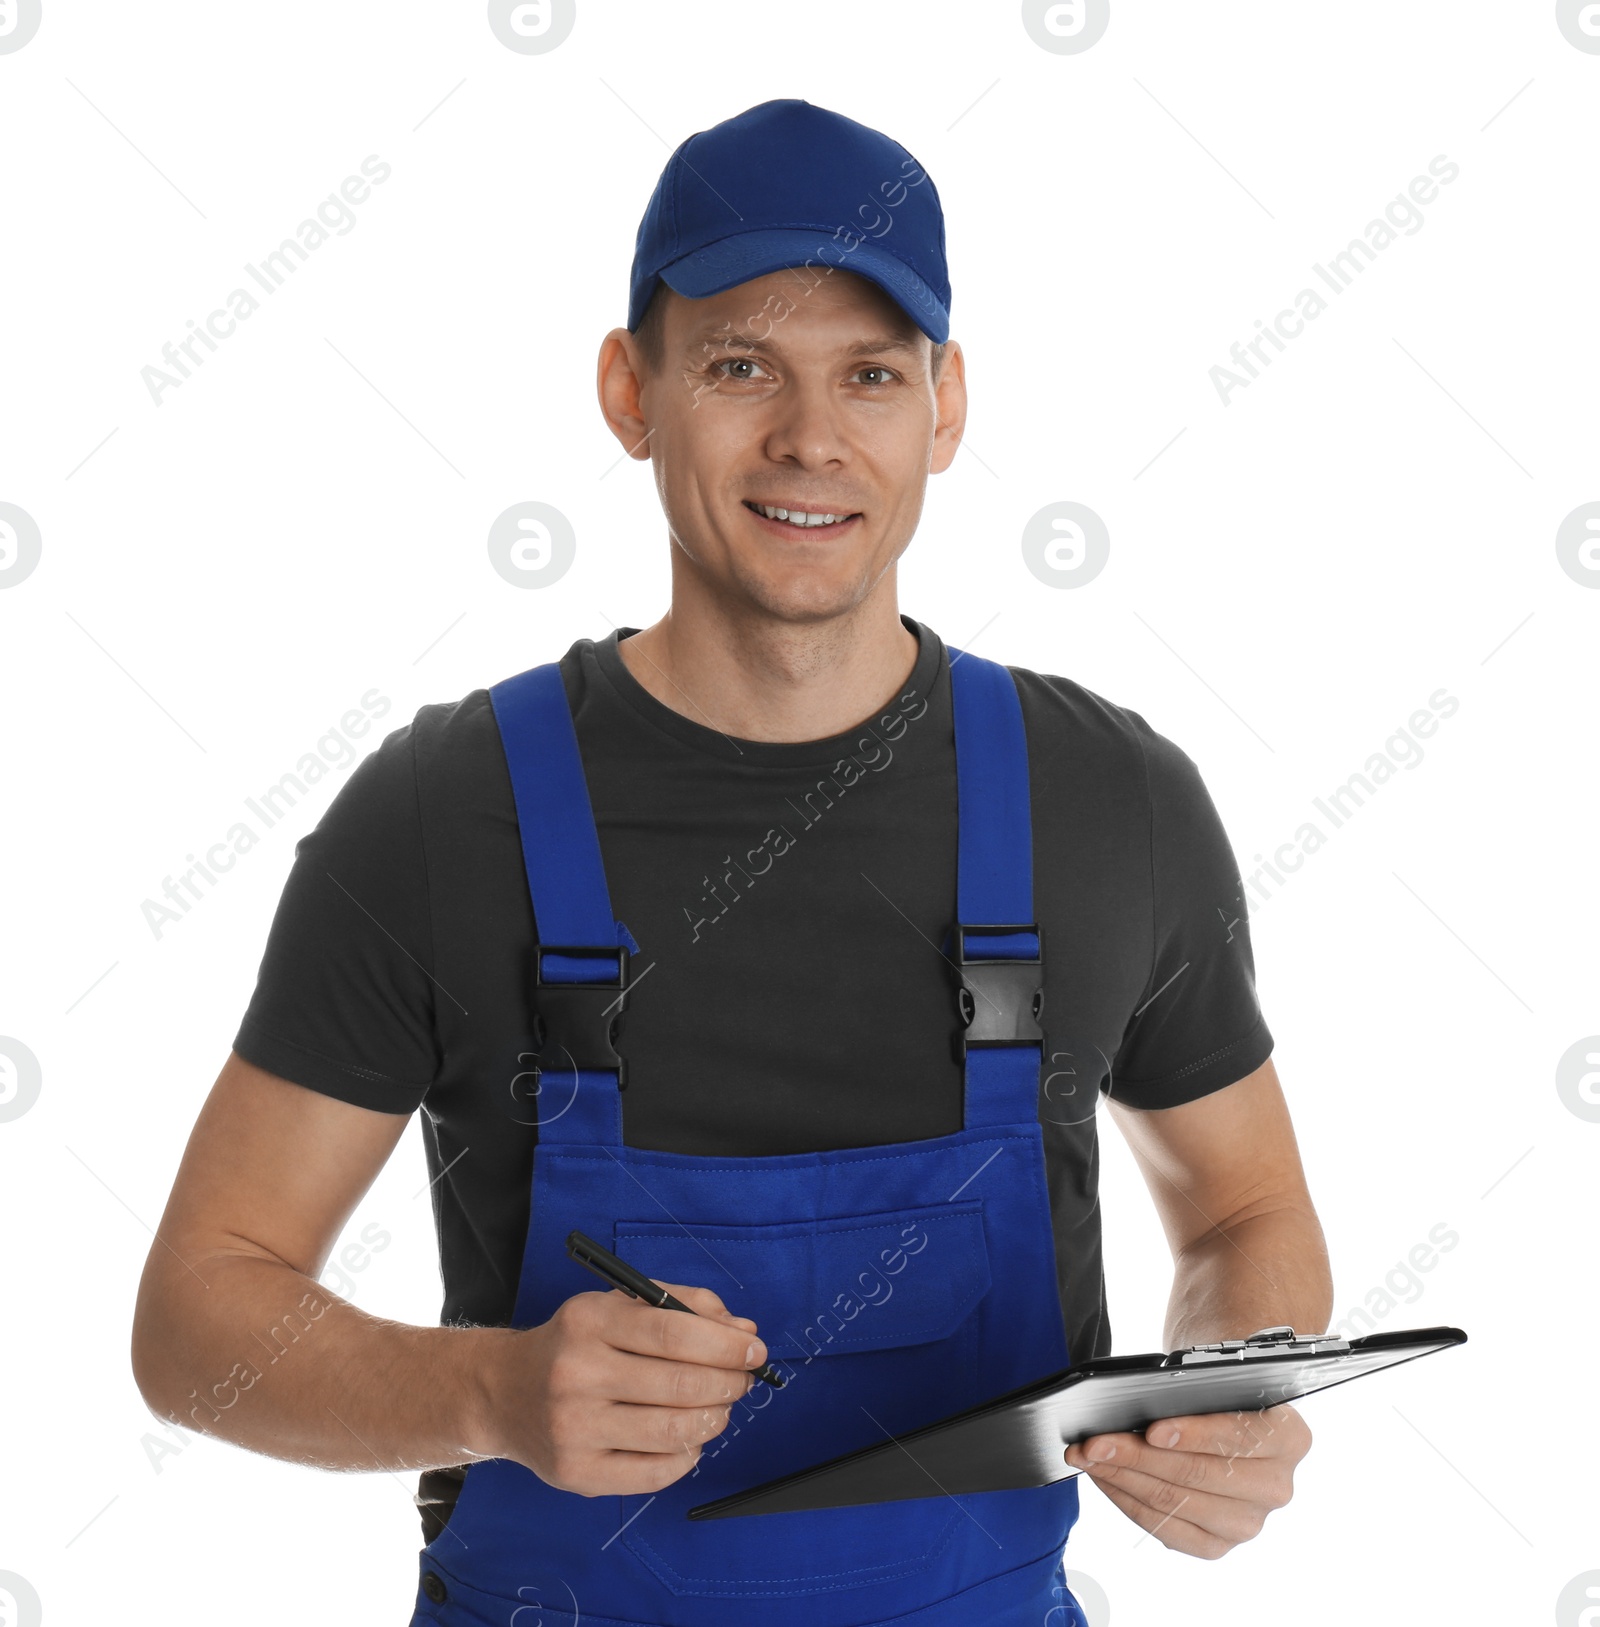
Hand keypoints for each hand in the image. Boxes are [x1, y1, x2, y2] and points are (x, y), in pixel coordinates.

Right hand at [481, 1282, 766, 1496]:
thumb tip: (743, 1333)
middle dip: (727, 1383)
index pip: (675, 1333)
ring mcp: (574, 1428)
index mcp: (590, 1321)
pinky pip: (654, 1474)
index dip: (725, 1345)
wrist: (504, 1392)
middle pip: (680, 1385)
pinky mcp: (577, 1473)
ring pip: (673, 1432)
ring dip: (713, 1420)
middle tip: (741, 1381)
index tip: (754, 1350)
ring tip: (718, 1408)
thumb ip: (682, 1307)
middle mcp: (577, 1374)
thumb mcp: (619, 1304)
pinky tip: (687, 1439)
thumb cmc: (575, 1343)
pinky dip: (686, 1457)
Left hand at [1064, 1403, 1309, 1558]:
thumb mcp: (1213, 1373)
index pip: (1238, 1436)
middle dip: (1136, 1455)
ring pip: (1174, 1503)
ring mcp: (1250, 1521)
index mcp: (1289, 1437)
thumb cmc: (1216, 1384)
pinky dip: (1127, 1501)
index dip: (1192, 1434)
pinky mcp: (1219, 1544)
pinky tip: (1104, 1479)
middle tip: (1093, 1442)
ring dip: (1121, 1478)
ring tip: (1086, 1457)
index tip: (1152, 1430)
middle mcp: (1277, 1486)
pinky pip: (1166, 1529)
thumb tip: (1139, 1406)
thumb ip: (1193, 1389)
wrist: (1226, 1404)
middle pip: (1196, 1474)